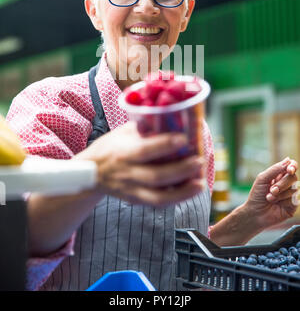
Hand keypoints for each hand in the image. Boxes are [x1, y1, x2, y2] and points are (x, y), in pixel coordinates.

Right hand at [76, 121, 204, 207]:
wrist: (90, 172)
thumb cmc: (111, 147)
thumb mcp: (124, 132)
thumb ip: (146, 127)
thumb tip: (172, 117)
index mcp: (124, 153)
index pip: (145, 150)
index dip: (165, 145)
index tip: (184, 138)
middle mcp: (127, 173)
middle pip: (156, 176)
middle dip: (181, 170)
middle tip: (200, 161)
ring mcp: (131, 190)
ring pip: (158, 196)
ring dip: (182, 191)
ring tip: (200, 183)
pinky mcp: (135, 200)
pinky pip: (157, 203)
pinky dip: (176, 199)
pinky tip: (191, 191)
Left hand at [244, 157, 298, 230]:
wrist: (255, 213)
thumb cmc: (256, 195)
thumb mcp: (262, 179)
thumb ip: (275, 169)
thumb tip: (288, 160)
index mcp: (279, 175)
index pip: (291, 167)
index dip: (293, 166)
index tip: (289, 169)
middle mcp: (286, 184)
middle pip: (293, 177)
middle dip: (282, 183)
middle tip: (272, 190)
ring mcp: (290, 194)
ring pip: (294, 189)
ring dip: (280, 194)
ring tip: (269, 198)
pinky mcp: (293, 205)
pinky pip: (295, 199)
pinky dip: (284, 201)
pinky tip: (276, 204)